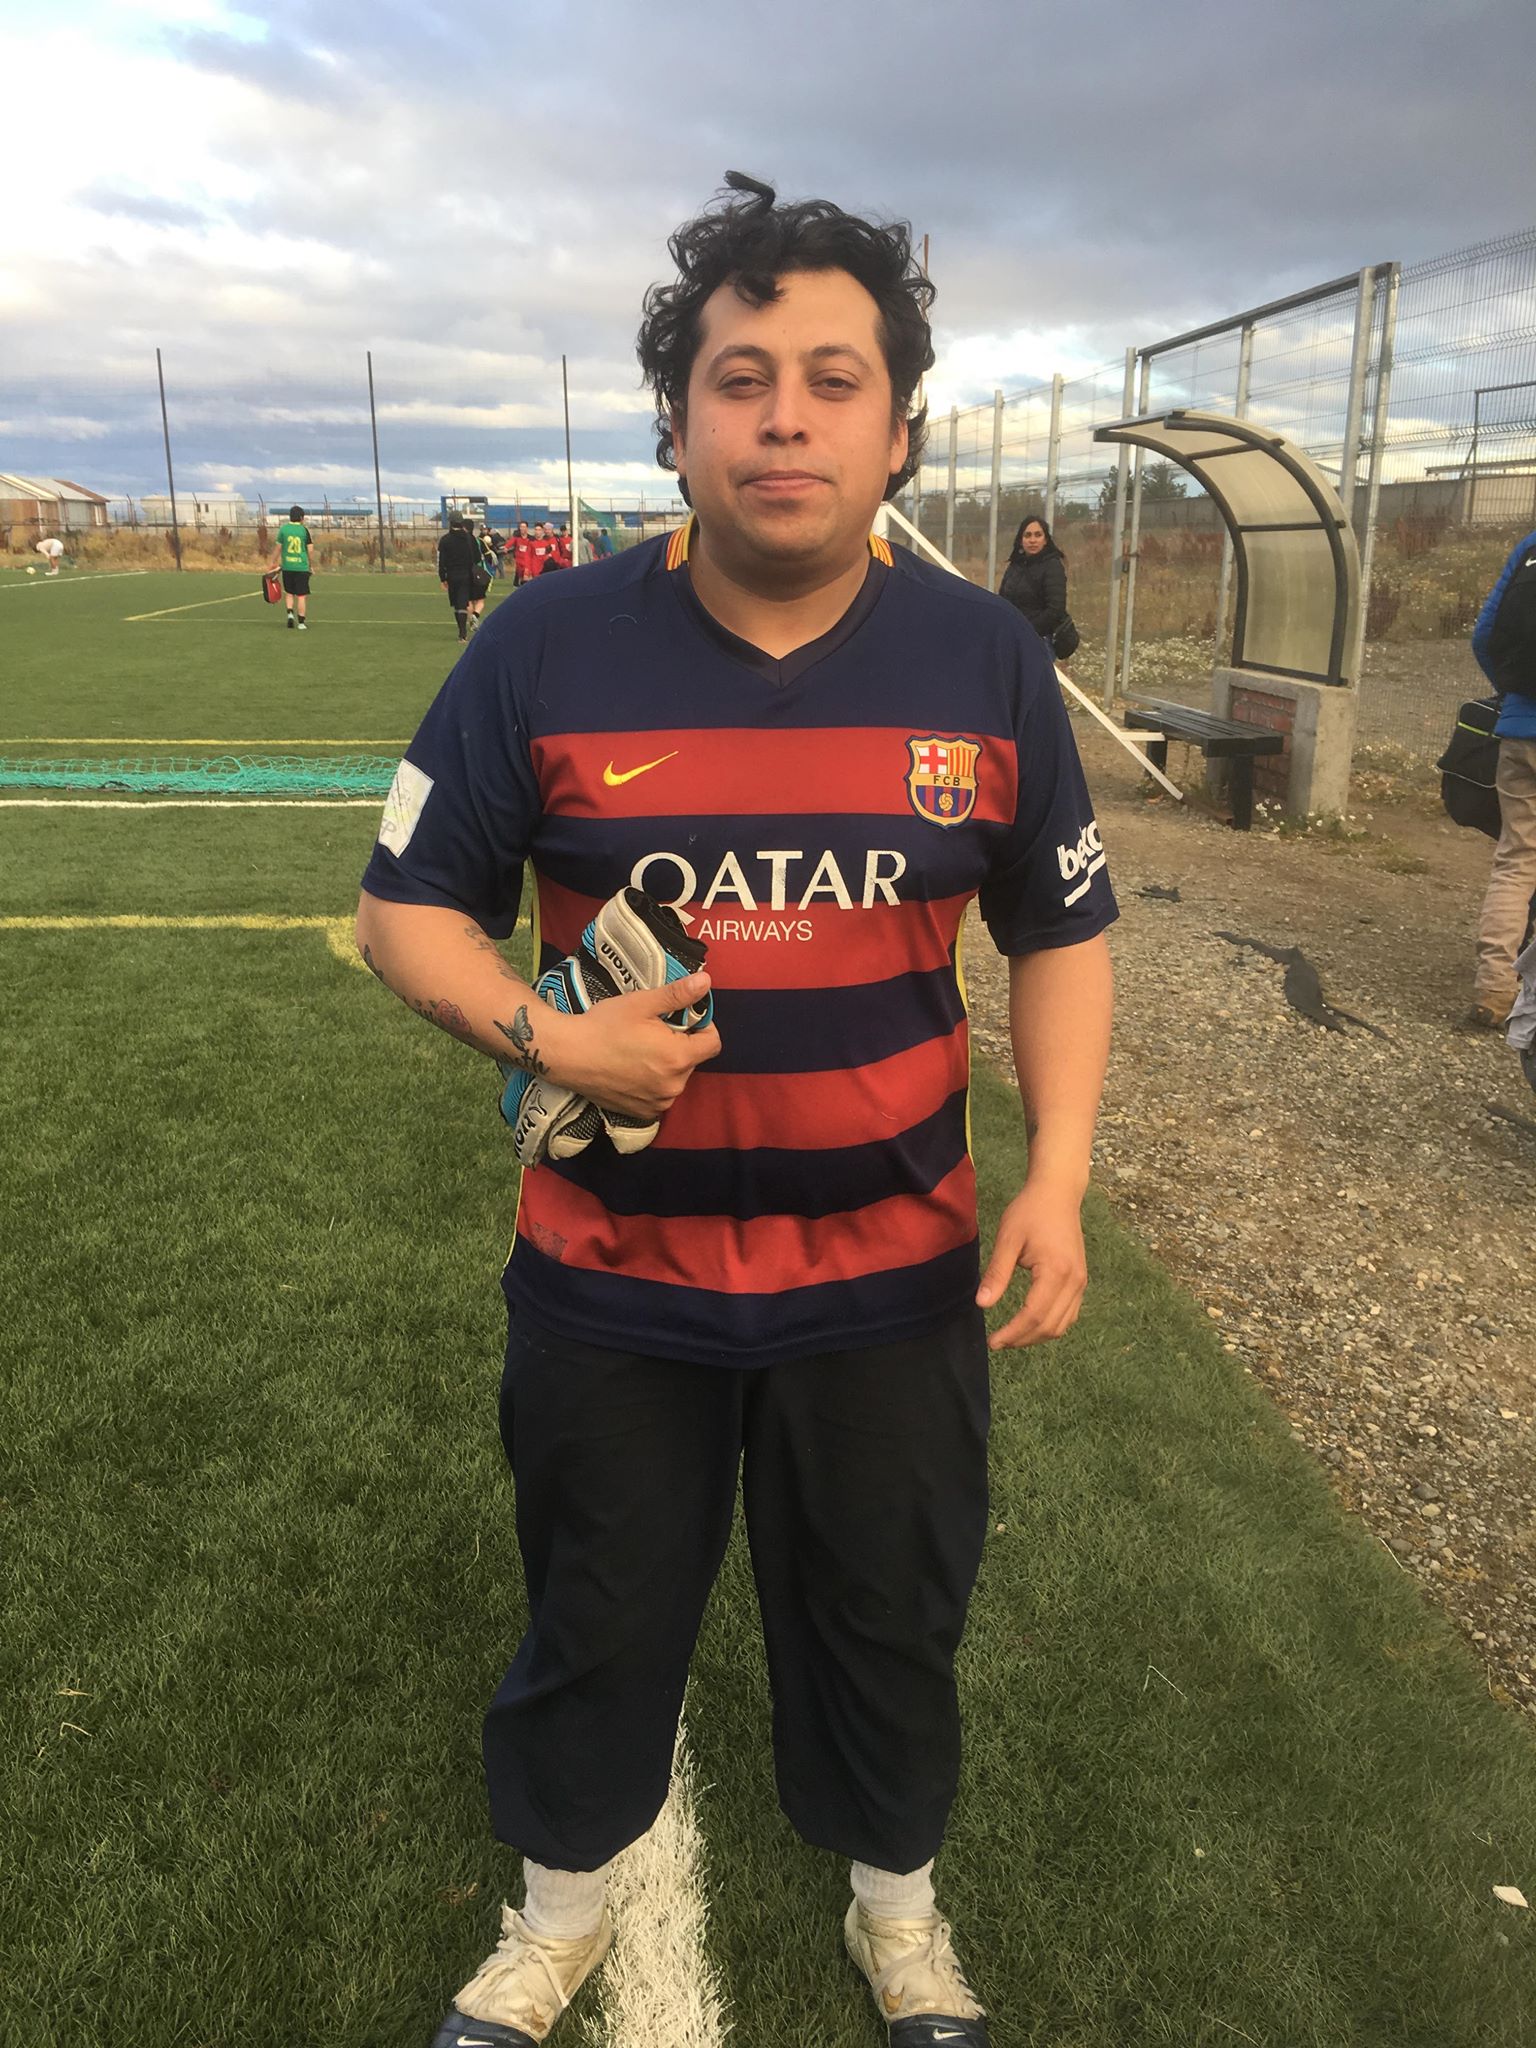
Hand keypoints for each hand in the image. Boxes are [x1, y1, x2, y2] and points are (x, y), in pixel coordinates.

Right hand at [543, 974, 718, 1120]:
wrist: (568, 1055)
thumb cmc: (604, 1026)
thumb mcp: (642, 1003)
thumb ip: (677, 994)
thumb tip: (706, 981)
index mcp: (679, 1057)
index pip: (713, 1043)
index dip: (703, 1026)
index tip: (683, 1018)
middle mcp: (674, 1085)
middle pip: (693, 1060)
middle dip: (681, 1045)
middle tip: (654, 1031)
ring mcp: (658, 1103)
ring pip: (676, 1078)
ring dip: (667, 1065)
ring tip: (639, 1050)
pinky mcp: (642, 1113)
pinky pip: (659, 1095)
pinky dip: (653, 1083)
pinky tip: (631, 1069)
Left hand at [975, 1178, 1087, 1349]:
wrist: (1058, 1194)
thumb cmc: (1029, 1212)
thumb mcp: (1008, 1239)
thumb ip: (997, 1273)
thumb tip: (982, 1304)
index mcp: (1056, 1271)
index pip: (1034, 1315)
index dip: (1012, 1333)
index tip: (992, 1341)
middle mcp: (1074, 1281)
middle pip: (1049, 1326)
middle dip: (1022, 1339)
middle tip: (997, 1342)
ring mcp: (1081, 1282)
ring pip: (1062, 1325)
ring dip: (1036, 1336)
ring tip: (1010, 1336)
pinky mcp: (1080, 1280)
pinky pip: (1069, 1314)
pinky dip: (1050, 1325)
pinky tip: (1030, 1324)